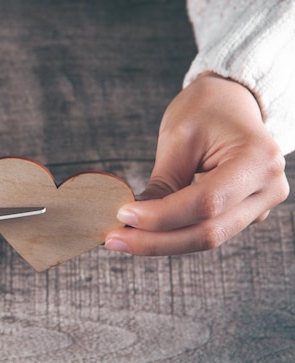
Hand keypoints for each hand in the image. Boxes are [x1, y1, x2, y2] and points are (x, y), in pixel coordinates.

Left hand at [105, 73, 288, 254]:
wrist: (232, 100)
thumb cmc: (206, 109)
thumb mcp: (179, 138)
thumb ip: (162, 183)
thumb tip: (132, 219)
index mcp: (257, 160)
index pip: (206, 203)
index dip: (161, 216)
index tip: (123, 214)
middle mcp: (268, 188)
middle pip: (209, 231)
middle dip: (156, 240)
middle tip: (115, 239)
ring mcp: (261, 204)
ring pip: (207, 238)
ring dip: (162, 242)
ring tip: (124, 238)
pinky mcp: (246, 213)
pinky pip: (207, 231)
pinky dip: (174, 234)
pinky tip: (144, 232)